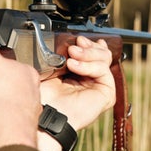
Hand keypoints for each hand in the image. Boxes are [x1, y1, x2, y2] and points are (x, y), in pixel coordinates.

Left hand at [37, 36, 115, 150]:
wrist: (44, 112)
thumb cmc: (43, 94)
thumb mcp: (53, 66)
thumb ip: (67, 53)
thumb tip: (78, 39)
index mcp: (80, 72)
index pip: (94, 51)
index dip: (88, 43)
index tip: (77, 39)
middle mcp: (92, 79)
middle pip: (102, 52)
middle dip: (88, 46)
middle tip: (73, 47)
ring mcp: (100, 86)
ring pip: (104, 58)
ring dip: (87, 54)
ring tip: (70, 58)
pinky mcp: (107, 93)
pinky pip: (103, 70)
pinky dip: (89, 65)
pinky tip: (73, 66)